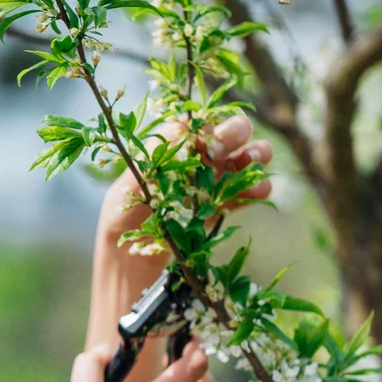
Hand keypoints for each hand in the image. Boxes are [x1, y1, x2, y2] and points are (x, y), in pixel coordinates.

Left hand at [96, 113, 274, 246]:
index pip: (198, 123)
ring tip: (255, 162)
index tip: (203, 138)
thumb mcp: (128, 188)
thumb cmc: (123, 216)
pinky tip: (259, 191)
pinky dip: (258, 189)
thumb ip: (152, 161)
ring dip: (256, 154)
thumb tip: (180, 128)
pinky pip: (248, 193)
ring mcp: (213, 182)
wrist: (130, 259)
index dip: (207, 123)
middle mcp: (197, 159)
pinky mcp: (223, 207)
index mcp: (174, 147)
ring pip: (246, 158)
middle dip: (236, 131)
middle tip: (224, 149)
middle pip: (229, 132)